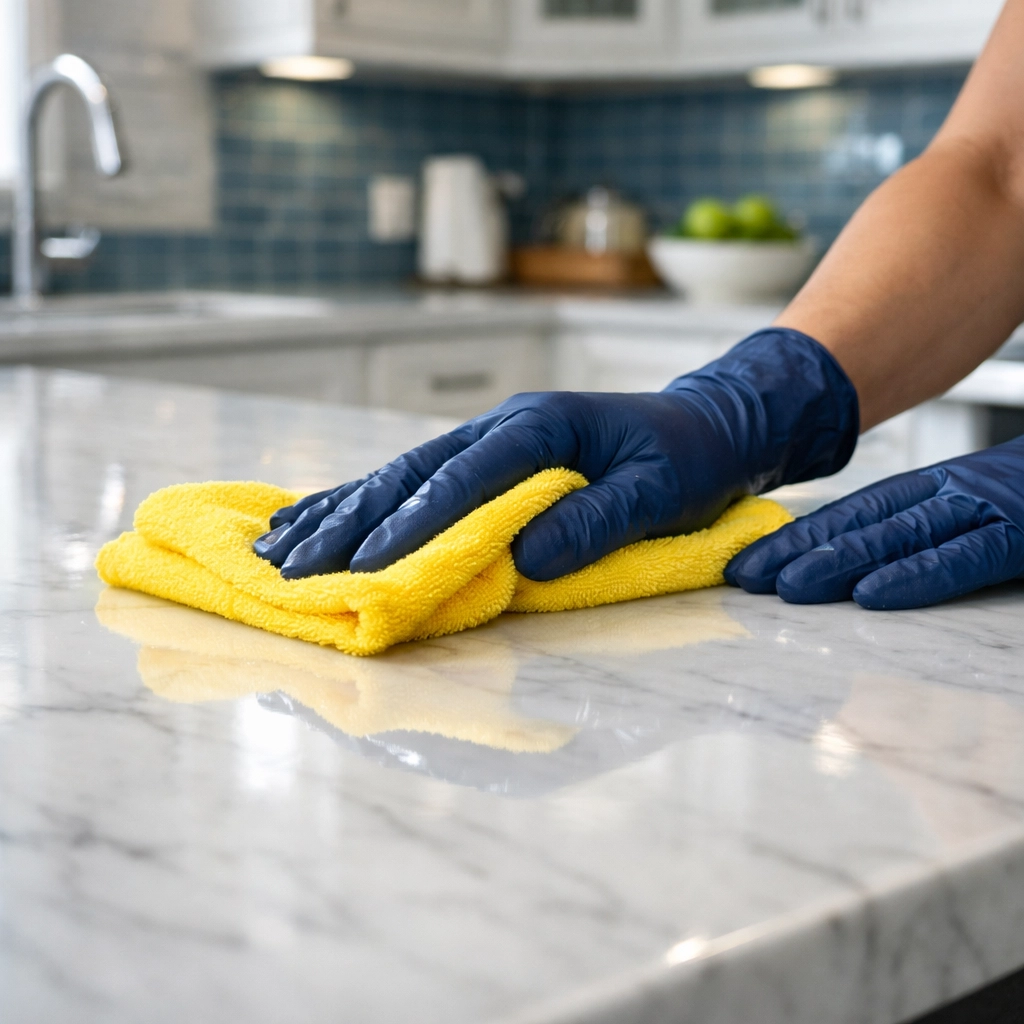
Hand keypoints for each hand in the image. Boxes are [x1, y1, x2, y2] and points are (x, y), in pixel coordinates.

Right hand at [255, 329, 858, 580]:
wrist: (710, 422)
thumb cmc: (689, 459)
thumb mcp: (661, 489)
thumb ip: (598, 519)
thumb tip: (526, 559)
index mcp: (541, 426)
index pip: (466, 478)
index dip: (414, 523)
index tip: (365, 565)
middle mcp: (502, 425)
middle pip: (412, 473)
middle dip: (351, 523)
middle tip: (291, 567)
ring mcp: (490, 437)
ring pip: (400, 474)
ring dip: (341, 512)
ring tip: (278, 546)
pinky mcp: (488, 457)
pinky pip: (417, 480)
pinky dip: (366, 503)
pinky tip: (322, 518)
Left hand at [725, 437, 1023, 609]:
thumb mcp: (989, 511)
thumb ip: (937, 534)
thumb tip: (873, 575)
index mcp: (950, 488)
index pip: (863, 515)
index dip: (805, 537)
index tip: (753, 562)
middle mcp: (965, 492)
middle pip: (868, 524)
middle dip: (801, 551)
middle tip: (742, 577)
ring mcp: (1000, 506)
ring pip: (905, 536)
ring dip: (840, 561)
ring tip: (783, 586)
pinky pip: (971, 555)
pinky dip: (921, 574)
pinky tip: (872, 595)